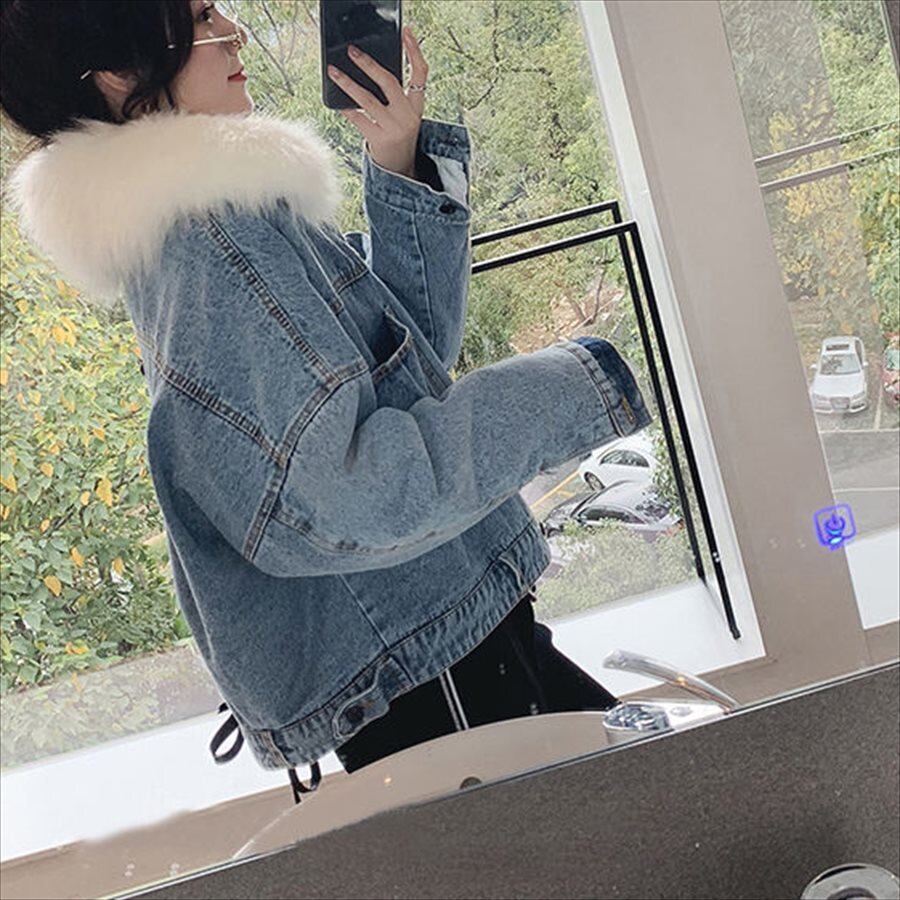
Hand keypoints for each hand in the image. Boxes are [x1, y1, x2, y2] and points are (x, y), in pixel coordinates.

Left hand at [327, 25, 427, 178]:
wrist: (400, 166)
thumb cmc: (397, 132)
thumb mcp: (404, 113)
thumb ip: (394, 94)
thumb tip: (368, 68)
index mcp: (417, 105)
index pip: (421, 73)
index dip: (415, 51)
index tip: (406, 32)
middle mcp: (408, 115)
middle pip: (388, 82)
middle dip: (368, 64)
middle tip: (352, 52)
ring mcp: (393, 127)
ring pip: (367, 99)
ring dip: (348, 83)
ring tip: (333, 72)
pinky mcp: (380, 139)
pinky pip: (358, 118)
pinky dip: (346, 108)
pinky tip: (337, 101)